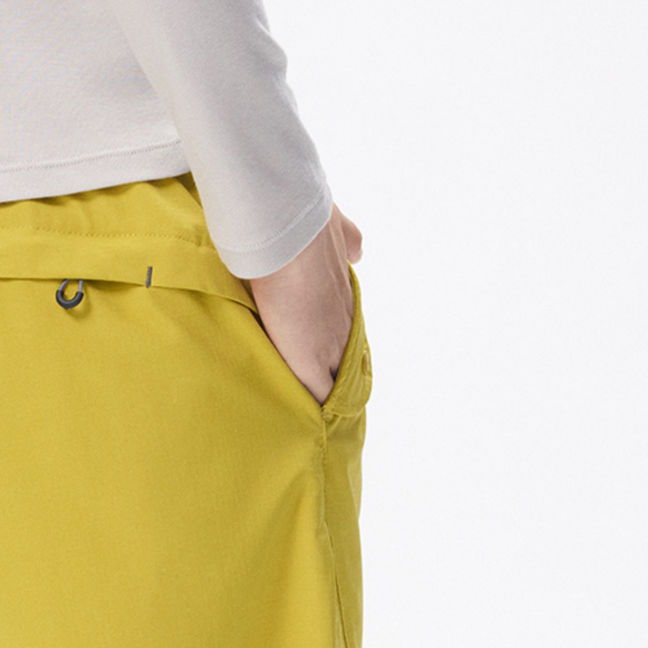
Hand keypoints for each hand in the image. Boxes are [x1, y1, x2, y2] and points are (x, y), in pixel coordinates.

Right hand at [248, 206, 362, 404]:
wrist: (290, 237)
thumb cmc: (307, 229)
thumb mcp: (339, 231)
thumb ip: (349, 241)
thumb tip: (357, 250)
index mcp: (348, 298)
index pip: (350, 332)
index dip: (343, 348)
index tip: (339, 360)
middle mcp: (346, 323)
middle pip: (350, 360)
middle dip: (342, 374)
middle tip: (334, 392)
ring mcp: (332, 344)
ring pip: (339, 379)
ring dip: (331, 391)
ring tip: (325, 411)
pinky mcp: (310, 362)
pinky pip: (319, 394)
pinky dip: (315, 406)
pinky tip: (308, 418)